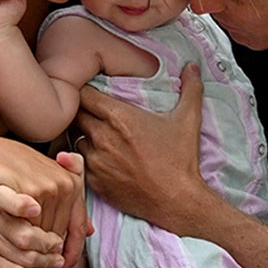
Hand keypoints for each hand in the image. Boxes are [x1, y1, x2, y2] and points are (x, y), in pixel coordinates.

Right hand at [0, 146, 90, 267]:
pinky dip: (29, 239)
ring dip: (41, 251)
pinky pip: (33, 224)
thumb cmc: (20, 174)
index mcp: (74, 183)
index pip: (78, 225)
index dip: (73, 250)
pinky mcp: (34, 191)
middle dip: (55, 255)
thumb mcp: (48, 188)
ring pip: (49, 231)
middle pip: (63, 232)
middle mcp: (67, 184)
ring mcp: (51, 187)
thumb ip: (67, 208)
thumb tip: (89, 231)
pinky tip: (25, 251)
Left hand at [74, 62, 207, 228]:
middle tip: (92, 113)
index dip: (85, 92)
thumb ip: (190, 89)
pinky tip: (102, 158)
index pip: (84, 94)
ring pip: (75, 139)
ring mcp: (95, 161)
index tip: (93, 94)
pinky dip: (87, 158)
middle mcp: (101, 137)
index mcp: (118, 117)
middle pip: (74, 115)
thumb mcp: (189, 120)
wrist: (177, 201)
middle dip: (80, 111)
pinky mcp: (93, 181)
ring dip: (82, 136)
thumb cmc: (180, 160)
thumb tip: (192, 67)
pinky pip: (80, 163)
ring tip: (96, 136)